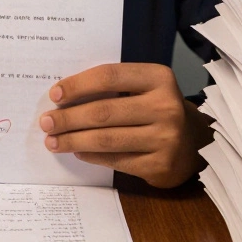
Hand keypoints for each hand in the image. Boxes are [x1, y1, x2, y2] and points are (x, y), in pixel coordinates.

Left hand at [39, 63, 212, 188]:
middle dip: (68, 118)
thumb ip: (114, 87)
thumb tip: (64, 98)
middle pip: (104, 111)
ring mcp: (165, 138)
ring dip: (73, 140)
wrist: (195, 142)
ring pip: (107, 139)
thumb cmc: (157, 108)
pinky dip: (92, 156)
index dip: (78, 85)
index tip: (54, 95)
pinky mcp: (160, 164)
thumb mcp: (145, 88)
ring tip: (52, 141)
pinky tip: (77, 151)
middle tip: (45, 122)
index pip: (109, 76)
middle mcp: (165, 106)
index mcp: (158, 78)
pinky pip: (116, 160)